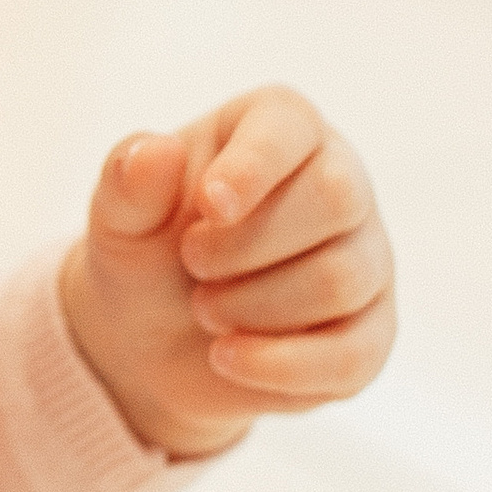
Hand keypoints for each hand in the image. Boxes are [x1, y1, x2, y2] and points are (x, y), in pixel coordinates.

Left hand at [59, 85, 395, 460]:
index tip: (208, 207)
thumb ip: (128, 182)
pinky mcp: (371, 332)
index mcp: (278, 128)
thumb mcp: (120, 219)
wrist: (153, 340)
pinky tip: (226, 357)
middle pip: (336, 198)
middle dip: (247, 246)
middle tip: (192, 264)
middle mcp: (340, 181)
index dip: (253, 166)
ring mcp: (365, 258)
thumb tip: (154, 151)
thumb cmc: (147, 253)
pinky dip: (279, 365)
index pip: (291, 125)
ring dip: (252, 307)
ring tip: (204, 309)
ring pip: (341, 280)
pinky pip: (352, 353)